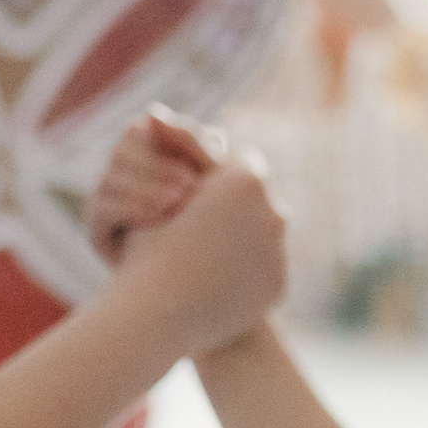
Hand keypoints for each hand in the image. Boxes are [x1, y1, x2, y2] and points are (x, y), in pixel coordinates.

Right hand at [88, 108, 219, 263]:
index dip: (168, 140)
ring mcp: (102, 200)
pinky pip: (104, 209)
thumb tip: (155, 114)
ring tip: (181, 203)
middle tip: (192, 186)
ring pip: (112, 177)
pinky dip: (134, 210)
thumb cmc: (207, 223)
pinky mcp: (95, 230)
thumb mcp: (207, 182)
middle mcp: (116, 172)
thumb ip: (191, 144)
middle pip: (123, 150)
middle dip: (158, 166)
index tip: (197, 164)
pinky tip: (162, 220)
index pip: (139, 129)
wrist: (195, 280)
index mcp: (141, 153)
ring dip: (149, 187)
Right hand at [112, 155, 285, 359]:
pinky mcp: (278, 285)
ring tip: (212, 251)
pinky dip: (249, 270)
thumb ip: (167, 149)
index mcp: (245, 181)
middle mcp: (273, 211)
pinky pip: (266, 268)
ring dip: (244, 237)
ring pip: (264, 233)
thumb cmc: (147, 244)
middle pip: (257, 198)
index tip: (198, 191)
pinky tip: (220, 277)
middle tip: (207, 222)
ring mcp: (280, 250)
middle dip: (236, 207)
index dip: (218, 177)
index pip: (240, 163)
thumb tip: (153, 113)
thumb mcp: (155, 192)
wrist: (157, 314)